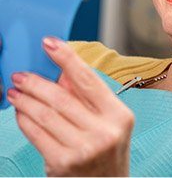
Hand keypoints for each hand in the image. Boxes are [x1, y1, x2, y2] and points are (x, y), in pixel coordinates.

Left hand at [7, 37, 134, 176]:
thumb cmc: (108, 148)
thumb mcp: (108, 119)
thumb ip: (87, 95)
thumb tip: (60, 72)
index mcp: (119, 115)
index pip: (88, 79)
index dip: (67, 58)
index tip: (49, 43)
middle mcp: (104, 132)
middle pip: (62, 97)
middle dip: (36, 82)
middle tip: (21, 74)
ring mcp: (83, 149)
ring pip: (45, 114)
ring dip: (25, 99)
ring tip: (15, 90)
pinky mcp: (63, 164)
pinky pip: (37, 134)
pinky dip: (25, 119)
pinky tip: (20, 111)